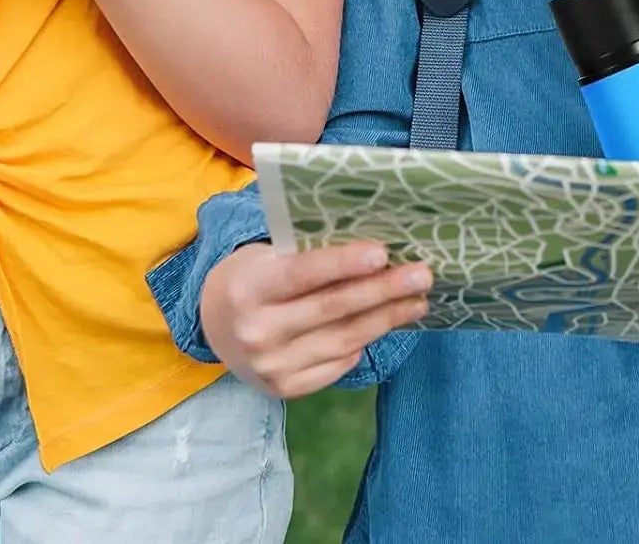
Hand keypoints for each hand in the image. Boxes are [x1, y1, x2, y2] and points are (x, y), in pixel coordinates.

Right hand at [199, 241, 431, 397]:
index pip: (302, 274)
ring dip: (386, 318)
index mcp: (249, 288)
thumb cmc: (254, 277)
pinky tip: (388, 323)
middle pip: (332, 309)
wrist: (216, 325)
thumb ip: (306, 255)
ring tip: (418, 300)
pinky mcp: (286, 389)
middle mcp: (258, 332)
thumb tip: (373, 249)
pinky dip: (365, 341)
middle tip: (422, 275)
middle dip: (383, 291)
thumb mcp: (266, 257)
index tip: (383, 252)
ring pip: (343, 339)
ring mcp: (272, 367)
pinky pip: (338, 364)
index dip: (342, 263)